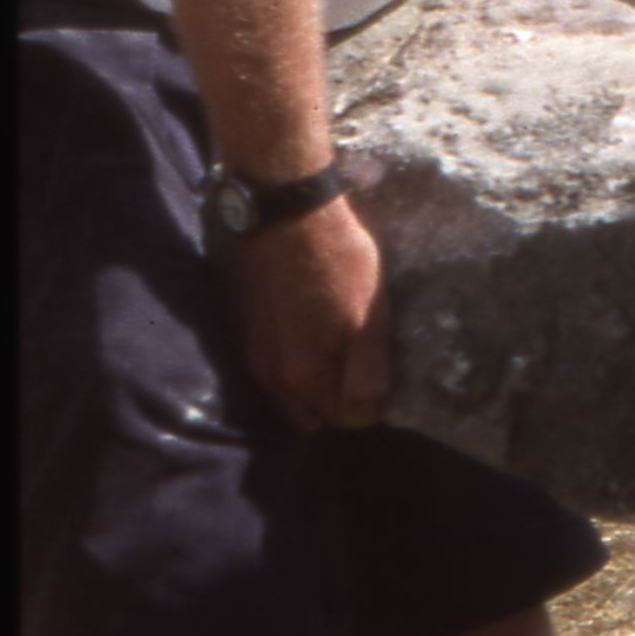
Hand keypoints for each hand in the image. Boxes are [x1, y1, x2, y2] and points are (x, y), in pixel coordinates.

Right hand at [238, 189, 389, 427]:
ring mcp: (257, 359)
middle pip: (315, 416)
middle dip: (340, 402)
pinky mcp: (250, 337)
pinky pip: (279, 376)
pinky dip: (299, 370)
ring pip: (293, 398)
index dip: (372, 404)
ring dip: (317, 388)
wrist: (285, 215)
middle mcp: (273, 380)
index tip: (384, 377)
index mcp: (305, 378)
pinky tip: (316, 338)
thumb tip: (371, 412)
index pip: (347, 419)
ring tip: (341, 352)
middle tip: (363, 368)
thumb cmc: (338, 260)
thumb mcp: (371, 316)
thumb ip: (368, 372)